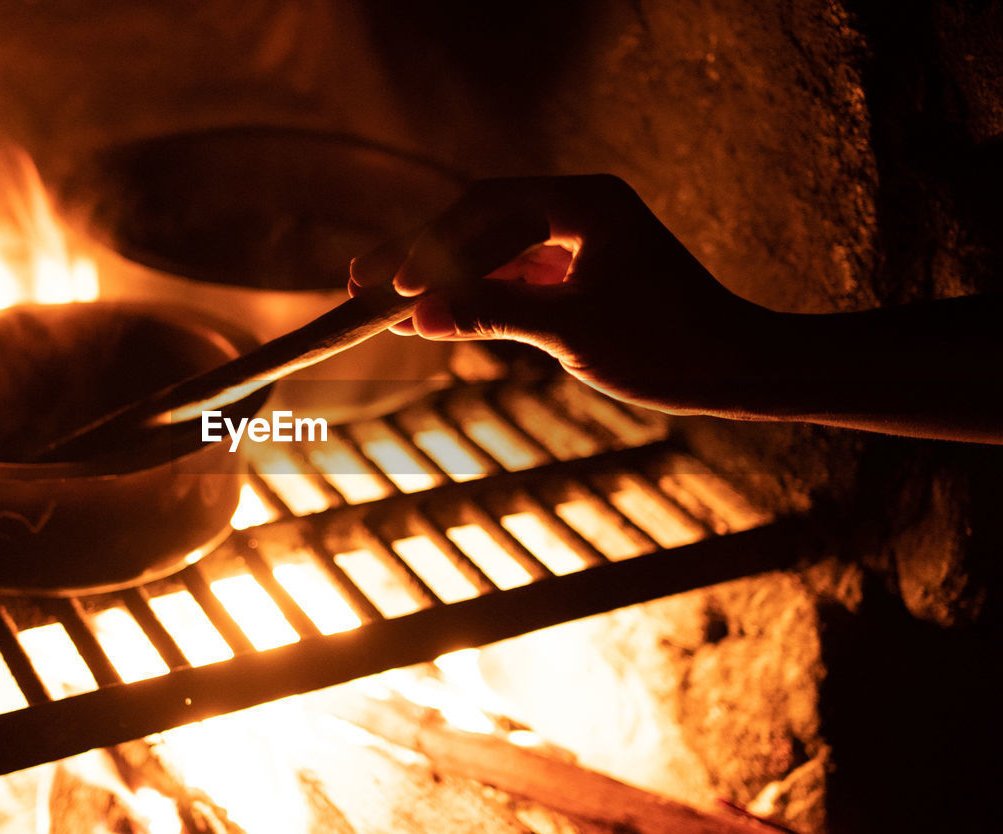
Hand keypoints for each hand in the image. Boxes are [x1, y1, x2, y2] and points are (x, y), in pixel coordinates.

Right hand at [349, 175, 776, 416]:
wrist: (738, 369)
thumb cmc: (670, 345)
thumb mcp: (571, 330)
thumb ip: (493, 313)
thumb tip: (414, 316)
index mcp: (585, 202)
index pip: (487, 210)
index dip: (430, 246)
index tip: (388, 284)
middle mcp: (580, 207)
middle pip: (479, 221)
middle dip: (421, 255)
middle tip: (358, 280)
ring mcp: (578, 238)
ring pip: (491, 249)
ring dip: (442, 277)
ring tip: (381, 302)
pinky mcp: (578, 269)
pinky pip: (512, 273)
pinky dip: (474, 294)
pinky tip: (433, 315)